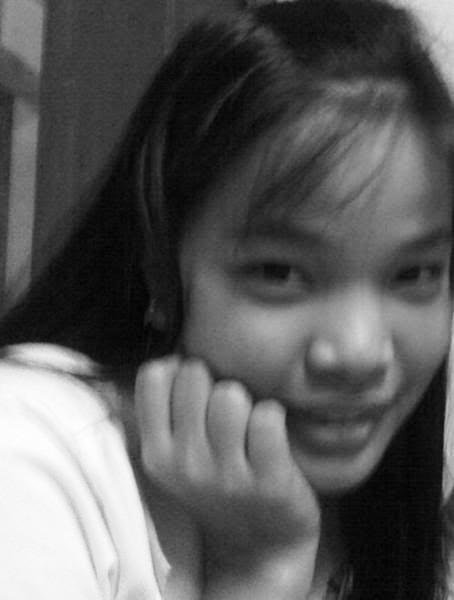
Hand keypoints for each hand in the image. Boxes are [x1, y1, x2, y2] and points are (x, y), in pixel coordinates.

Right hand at [135, 357, 319, 595]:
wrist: (261, 549)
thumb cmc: (219, 486)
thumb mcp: (178, 457)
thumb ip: (164, 411)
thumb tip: (166, 357)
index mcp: (156, 453)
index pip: (155, 374)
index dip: (180, 371)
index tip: (197, 390)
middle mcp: (184, 464)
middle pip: (194, 375)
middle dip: (214, 382)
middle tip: (227, 412)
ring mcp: (226, 476)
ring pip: (230, 394)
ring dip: (246, 401)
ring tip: (249, 425)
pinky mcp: (268, 482)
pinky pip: (268, 417)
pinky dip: (274, 417)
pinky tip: (273, 436)